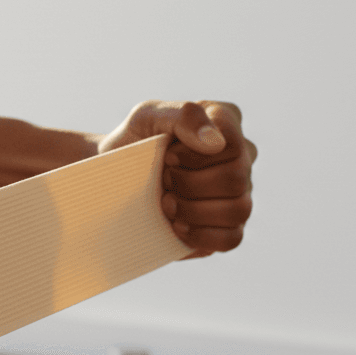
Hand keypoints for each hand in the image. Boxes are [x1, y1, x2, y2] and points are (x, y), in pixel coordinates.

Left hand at [98, 100, 255, 258]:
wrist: (114, 180)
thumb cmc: (134, 143)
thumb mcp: (147, 116)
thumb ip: (183, 115)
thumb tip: (215, 142)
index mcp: (227, 124)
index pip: (233, 143)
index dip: (196, 156)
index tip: (167, 157)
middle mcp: (241, 158)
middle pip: (236, 179)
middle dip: (189, 184)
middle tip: (163, 181)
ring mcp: (239, 195)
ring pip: (238, 210)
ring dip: (194, 210)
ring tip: (166, 204)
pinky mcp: (228, 228)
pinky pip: (232, 239)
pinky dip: (201, 235)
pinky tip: (177, 226)